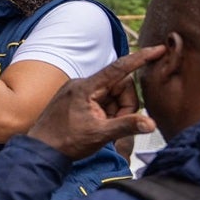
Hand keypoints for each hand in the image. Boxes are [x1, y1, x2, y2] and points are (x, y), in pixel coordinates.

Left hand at [28, 45, 165, 159]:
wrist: (41, 150)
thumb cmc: (66, 142)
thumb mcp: (99, 135)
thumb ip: (126, 126)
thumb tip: (151, 124)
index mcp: (86, 87)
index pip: (119, 68)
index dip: (141, 58)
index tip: (159, 49)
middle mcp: (82, 84)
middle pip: (120, 87)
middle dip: (124, 106)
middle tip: (114, 124)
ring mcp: (79, 91)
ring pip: (113, 96)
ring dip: (116, 112)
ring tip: (103, 127)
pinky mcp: (78, 99)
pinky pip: (103, 101)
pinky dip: (108, 113)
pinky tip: (98, 125)